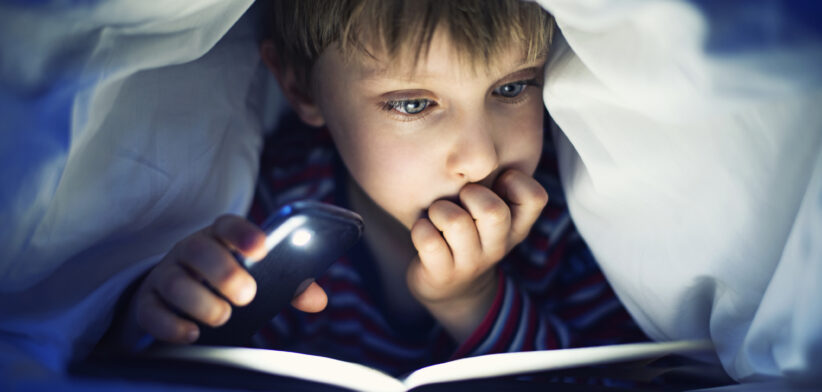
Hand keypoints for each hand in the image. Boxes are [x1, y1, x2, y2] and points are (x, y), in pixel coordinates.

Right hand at [128, 215, 326, 343]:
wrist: (178, 293)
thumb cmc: (227, 280)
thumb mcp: (258, 277)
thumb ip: (290, 286)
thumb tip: (318, 299)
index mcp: (219, 238)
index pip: (228, 225)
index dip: (244, 234)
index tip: (262, 248)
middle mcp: (189, 250)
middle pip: (198, 249)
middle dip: (222, 271)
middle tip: (247, 294)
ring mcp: (166, 275)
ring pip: (172, 280)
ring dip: (199, 300)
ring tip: (222, 316)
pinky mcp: (148, 302)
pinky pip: (151, 311)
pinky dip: (170, 324)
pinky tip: (192, 333)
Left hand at [406, 169, 547, 341]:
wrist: (450, 287)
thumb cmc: (470, 234)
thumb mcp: (491, 215)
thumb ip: (495, 184)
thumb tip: (480, 140)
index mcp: (516, 226)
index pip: (535, 197)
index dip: (515, 180)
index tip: (495, 182)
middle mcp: (498, 245)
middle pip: (494, 211)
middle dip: (470, 194)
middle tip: (460, 198)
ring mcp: (471, 262)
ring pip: (456, 222)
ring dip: (439, 210)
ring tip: (437, 215)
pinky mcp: (442, 273)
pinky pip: (428, 241)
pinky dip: (420, 229)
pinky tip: (423, 230)